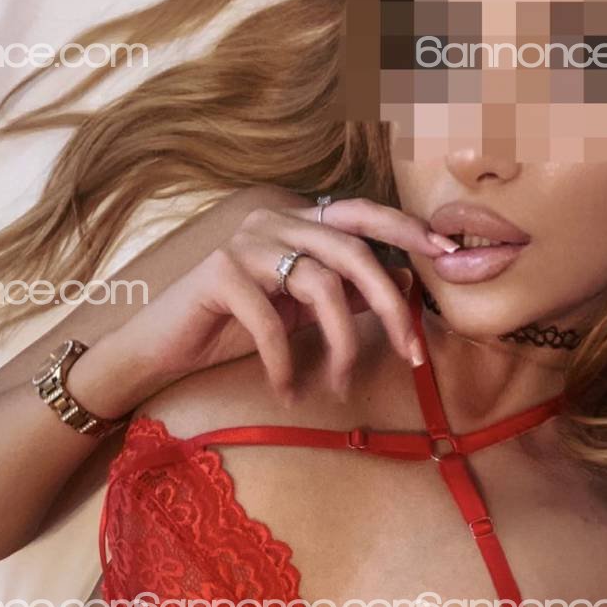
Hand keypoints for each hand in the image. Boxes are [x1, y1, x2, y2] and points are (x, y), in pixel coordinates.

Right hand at [75, 197, 455, 407]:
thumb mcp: (297, 313)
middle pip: (351, 252)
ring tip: (340, 386)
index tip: (447, 254)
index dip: (406, 229)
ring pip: (318, 286)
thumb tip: (399, 294)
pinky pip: (270, 322)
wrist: (160, 348)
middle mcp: (274, 222)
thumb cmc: (230, 330)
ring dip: (340, 345)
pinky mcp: (217, 272)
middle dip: (389, 305)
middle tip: (412, 354)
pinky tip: (290, 392)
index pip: (361, 215)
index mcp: (297, 224)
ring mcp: (244, 242)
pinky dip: (286, 363)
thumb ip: (341, 296)